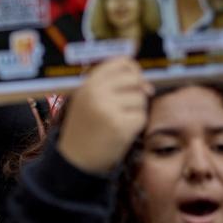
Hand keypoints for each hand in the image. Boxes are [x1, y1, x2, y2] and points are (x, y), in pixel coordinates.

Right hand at [57, 57, 151, 173]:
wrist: (75, 159)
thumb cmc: (86, 129)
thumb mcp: (89, 100)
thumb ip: (110, 86)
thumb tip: (147, 85)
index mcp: (88, 84)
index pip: (121, 63)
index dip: (134, 70)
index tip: (134, 83)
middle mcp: (96, 93)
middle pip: (134, 80)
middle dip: (137, 92)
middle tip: (126, 108)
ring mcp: (108, 109)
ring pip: (140, 99)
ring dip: (136, 111)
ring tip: (118, 122)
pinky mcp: (120, 126)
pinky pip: (141, 117)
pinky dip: (136, 126)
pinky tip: (121, 133)